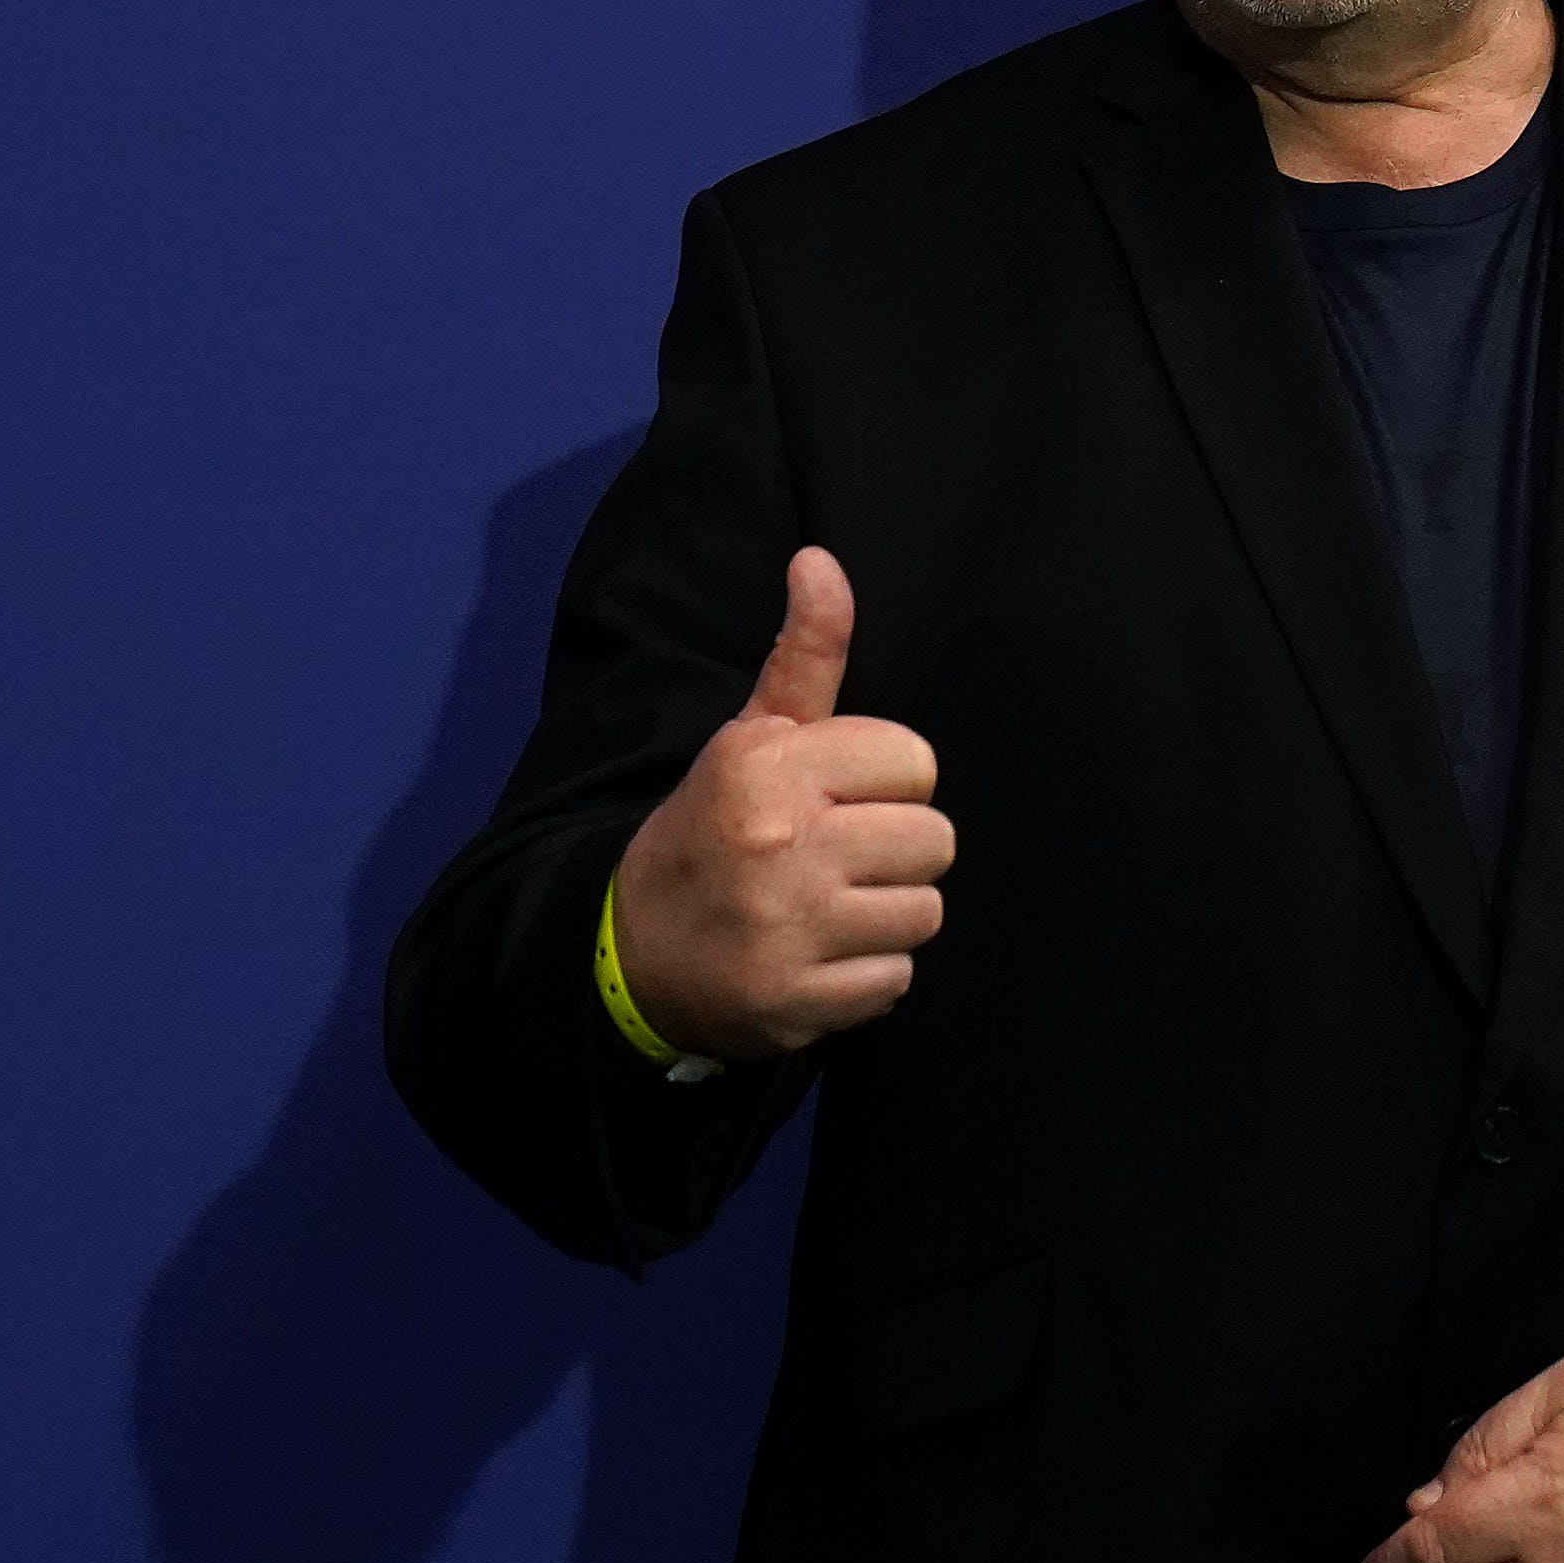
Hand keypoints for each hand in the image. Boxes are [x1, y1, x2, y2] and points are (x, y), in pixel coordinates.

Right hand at [604, 547, 951, 1057]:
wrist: (627, 952)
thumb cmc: (713, 828)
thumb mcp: (750, 734)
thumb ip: (804, 653)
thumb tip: (821, 559)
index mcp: (769, 766)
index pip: (917, 763)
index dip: (888, 783)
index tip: (840, 800)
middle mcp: (781, 844)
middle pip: (936, 841)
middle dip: (896, 849)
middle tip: (837, 859)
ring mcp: (788, 930)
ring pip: (925, 913)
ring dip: (887, 915)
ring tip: (829, 908)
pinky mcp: (795, 1003)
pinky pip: (897, 980)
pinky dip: (867, 975)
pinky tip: (818, 958)